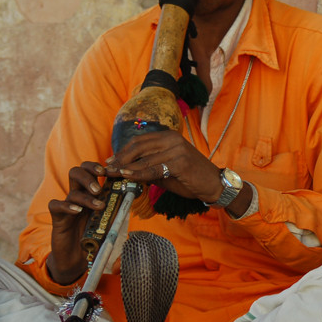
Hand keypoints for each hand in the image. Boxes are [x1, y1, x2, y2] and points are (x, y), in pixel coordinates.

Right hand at [46, 161, 107, 284]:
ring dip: (86, 194)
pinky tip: (78, 211)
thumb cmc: (95, 239)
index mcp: (91, 194)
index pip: (92, 172)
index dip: (102, 168)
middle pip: (77, 171)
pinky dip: (67, 206)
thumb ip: (117, 209)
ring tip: (99, 205)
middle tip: (101, 184)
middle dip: (89, 173)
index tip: (115, 171)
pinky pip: (56, 205)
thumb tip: (132, 196)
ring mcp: (67, 206)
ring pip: (71, 189)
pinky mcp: (57, 218)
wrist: (77, 259)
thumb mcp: (109, 222)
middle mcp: (78, 196)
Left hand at [106, 131, 223, 203]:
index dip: (122, 151)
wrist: (214, 185)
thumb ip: (149, 167)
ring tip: (112, 174)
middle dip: (120, 158)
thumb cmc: (191, 178)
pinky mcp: (180, 162)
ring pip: (143, 158)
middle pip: (138, 146)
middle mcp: (172, 139)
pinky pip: (153, 169)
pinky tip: (126, 176)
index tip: (110, 161)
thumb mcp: (167, 170)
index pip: (139, 141)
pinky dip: (137, 173)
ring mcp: (177, 149)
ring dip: (125, 167)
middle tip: (107, 169)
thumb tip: (127, 171)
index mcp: (169, 136)